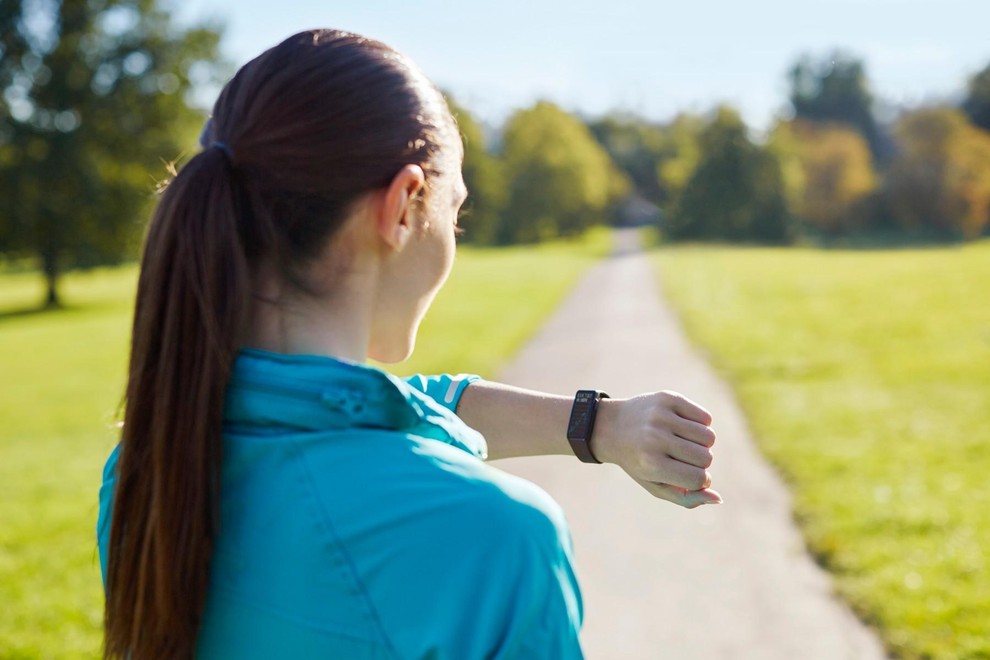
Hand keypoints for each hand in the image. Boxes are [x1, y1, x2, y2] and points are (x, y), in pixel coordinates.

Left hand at [593, 391, 721, 508]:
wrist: (611, 426)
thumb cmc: (639, 461)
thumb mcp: (656, 486)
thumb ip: (687, 498)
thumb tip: (718, 499)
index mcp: (651, 464)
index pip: (698, 479)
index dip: (699, 481)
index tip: (687, 476)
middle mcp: (655, 438)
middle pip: (706, 458)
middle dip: (700, 462)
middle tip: (681, 458)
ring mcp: (661, 416)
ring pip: (709, 437)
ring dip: (702, 444)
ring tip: (683, 442)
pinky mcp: (668, 398)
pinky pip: (706, 418)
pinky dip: (700, 425)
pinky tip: (682, 427)